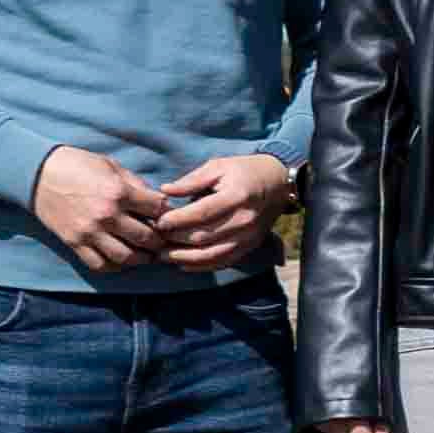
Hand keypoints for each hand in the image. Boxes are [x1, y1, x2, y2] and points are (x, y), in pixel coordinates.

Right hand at [31, 144, 165, 274]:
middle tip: (163, 240)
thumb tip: (157, 201)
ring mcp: (90, 232)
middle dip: (159, 240)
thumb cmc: (77, 165)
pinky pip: (100, 264)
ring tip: (146, 254)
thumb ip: (135, 184)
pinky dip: (114, 266)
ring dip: (141, 258)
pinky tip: (121, 259)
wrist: (38, 174)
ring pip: (126, 257)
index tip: (168, 216)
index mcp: (118, 192)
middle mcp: (107, 215)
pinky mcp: (75, 243)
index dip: (167, 213)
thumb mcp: (110, 166)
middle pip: (146, 237)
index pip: (157, 210)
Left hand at [146, 147, 295, 270]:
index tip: (158, 221)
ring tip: (163, 256)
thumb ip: (191, 180)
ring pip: (211, 254)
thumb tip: (165, 191)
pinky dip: (201, 266)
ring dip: (184, 258)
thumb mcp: (219, 166)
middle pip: (203, 237)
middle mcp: (244, 220)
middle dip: (175, 240)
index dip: (177, 220)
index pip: (201, 213)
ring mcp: (248, 236)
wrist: (278, 183)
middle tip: (155, 238)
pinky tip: (183, 263)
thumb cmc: (244, 171)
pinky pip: (222, 261)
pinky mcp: (249, 246)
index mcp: (236, 196)